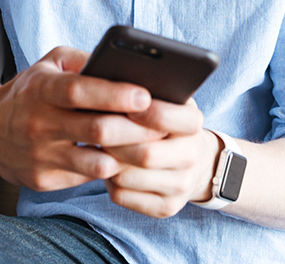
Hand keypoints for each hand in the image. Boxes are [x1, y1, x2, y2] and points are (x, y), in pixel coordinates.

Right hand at [0, 47, 165, 191]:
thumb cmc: (27, 91)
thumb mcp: (49, 63)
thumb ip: (83, 59)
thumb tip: (122, 63)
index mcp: (41, 90)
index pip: (80, 91)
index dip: (115, 94)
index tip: (145, 95)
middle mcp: (38, 124)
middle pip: (97, 130)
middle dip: (137, 129)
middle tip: (164, 126)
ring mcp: (40, 156)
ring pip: (98, 162)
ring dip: (129, 155)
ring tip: (151, 147)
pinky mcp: (42, 180)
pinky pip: (87, 177)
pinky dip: (109, 169)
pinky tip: (124, 159)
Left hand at [102, 99, 221, 217]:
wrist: (193, 160)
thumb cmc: (166, 121)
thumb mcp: (165, 98)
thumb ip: (144, 88)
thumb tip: (110, 77)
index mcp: (193, 123)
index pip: (167, 118)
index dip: (142, 112)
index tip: (122, 106)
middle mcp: (192, 157)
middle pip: (144, 153)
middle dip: (113, 141)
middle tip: (91, 127)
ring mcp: (181, 186)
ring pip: (126, 177)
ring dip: (105, 161)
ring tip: (97, 146)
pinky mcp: (166, 208)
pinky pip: (121, 196)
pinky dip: (108, 181)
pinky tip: (108, 166)